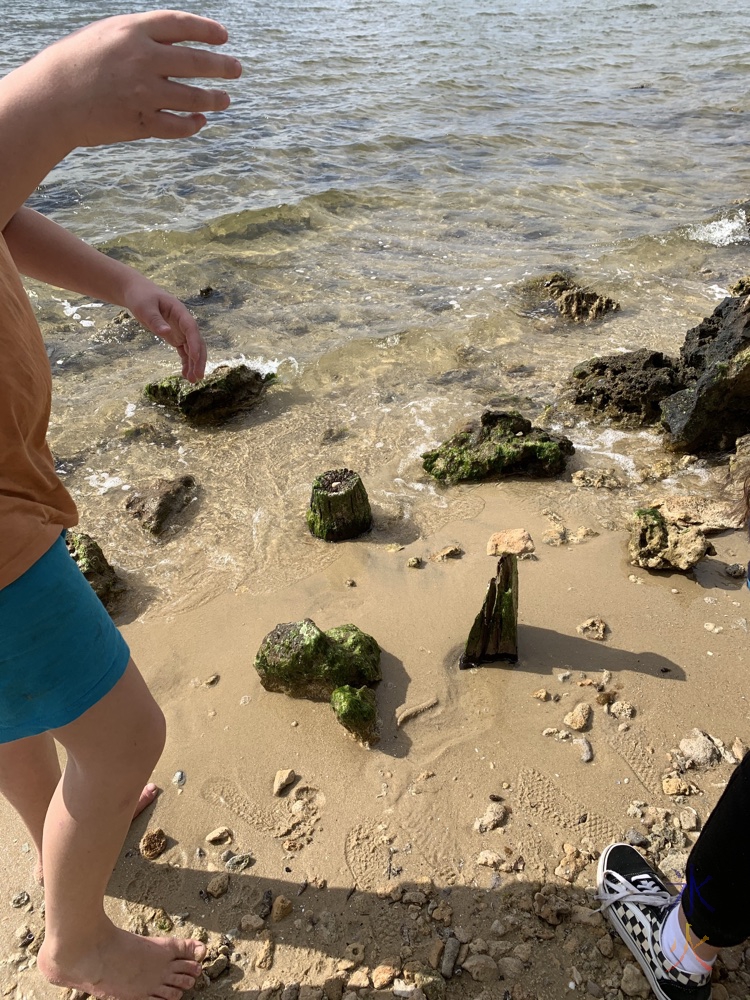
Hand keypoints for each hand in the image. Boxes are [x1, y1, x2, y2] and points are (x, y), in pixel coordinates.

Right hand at [18, 9, 241, 146]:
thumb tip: (177, 42)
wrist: (50, 100)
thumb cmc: (76, 63)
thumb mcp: (106, 35)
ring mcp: (144, 93)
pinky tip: (199, 121)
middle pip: (196, 62)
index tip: (224, 36)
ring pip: (194, 98)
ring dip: (214, 99)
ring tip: (224, 99)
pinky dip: (192, 124)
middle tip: (237, 69)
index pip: (181, 25)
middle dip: (222, 66)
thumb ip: (140, 37)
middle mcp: (142, 60)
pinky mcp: (141, 122)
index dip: (206, 30)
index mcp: (132, 31)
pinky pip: (177, 126)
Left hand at [123, 275, 206, 382]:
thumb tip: (166, 333)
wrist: (137, 293)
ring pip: (192, 349)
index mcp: (179, 311)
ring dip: (194, 364)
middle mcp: (184, 322)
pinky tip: (186, 375)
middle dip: (199, 359)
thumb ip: (155, 320)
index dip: (195, 343)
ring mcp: (181, 330)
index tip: (196, 358)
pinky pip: (184, 351)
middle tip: (198, 377)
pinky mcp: (175, 336)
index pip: (191, 328)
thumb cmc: (140, 297)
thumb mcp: (144, 307)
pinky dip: (186, 362)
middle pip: (196, 341)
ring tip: (192, 380)